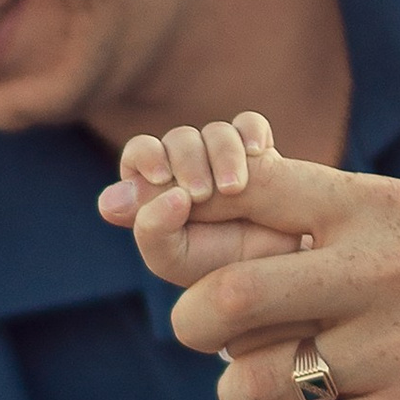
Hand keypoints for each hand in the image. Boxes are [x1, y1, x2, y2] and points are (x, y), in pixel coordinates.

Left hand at [99, 113, 308, 287]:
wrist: (269, 275)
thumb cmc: (211, 271)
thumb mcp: (171, 258)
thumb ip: (147, 228)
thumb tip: (129, 193)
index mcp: (155, 188)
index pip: (141, 152)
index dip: (147, 155)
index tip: (161, 176)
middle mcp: (187, 167)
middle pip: (179, 138)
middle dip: (187, 161)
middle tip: (201, 194)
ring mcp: (223, 157)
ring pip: (215, 131)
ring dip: (222, 154)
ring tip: (233, 189)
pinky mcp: (258, 152)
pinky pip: (250, 124)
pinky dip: (250, 132)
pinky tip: (257, 153)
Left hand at [99, 125, 399, 399]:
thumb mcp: (378, 229)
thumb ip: (282, 211)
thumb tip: (153, 199)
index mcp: (372, 206)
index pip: (243, 187)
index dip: (175, 211)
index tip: (152, 230)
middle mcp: (389, 267)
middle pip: (230, 297)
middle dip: (191, 323)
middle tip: (203, 335)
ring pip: (251, 380)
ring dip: (234, 395)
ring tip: (262, 391)